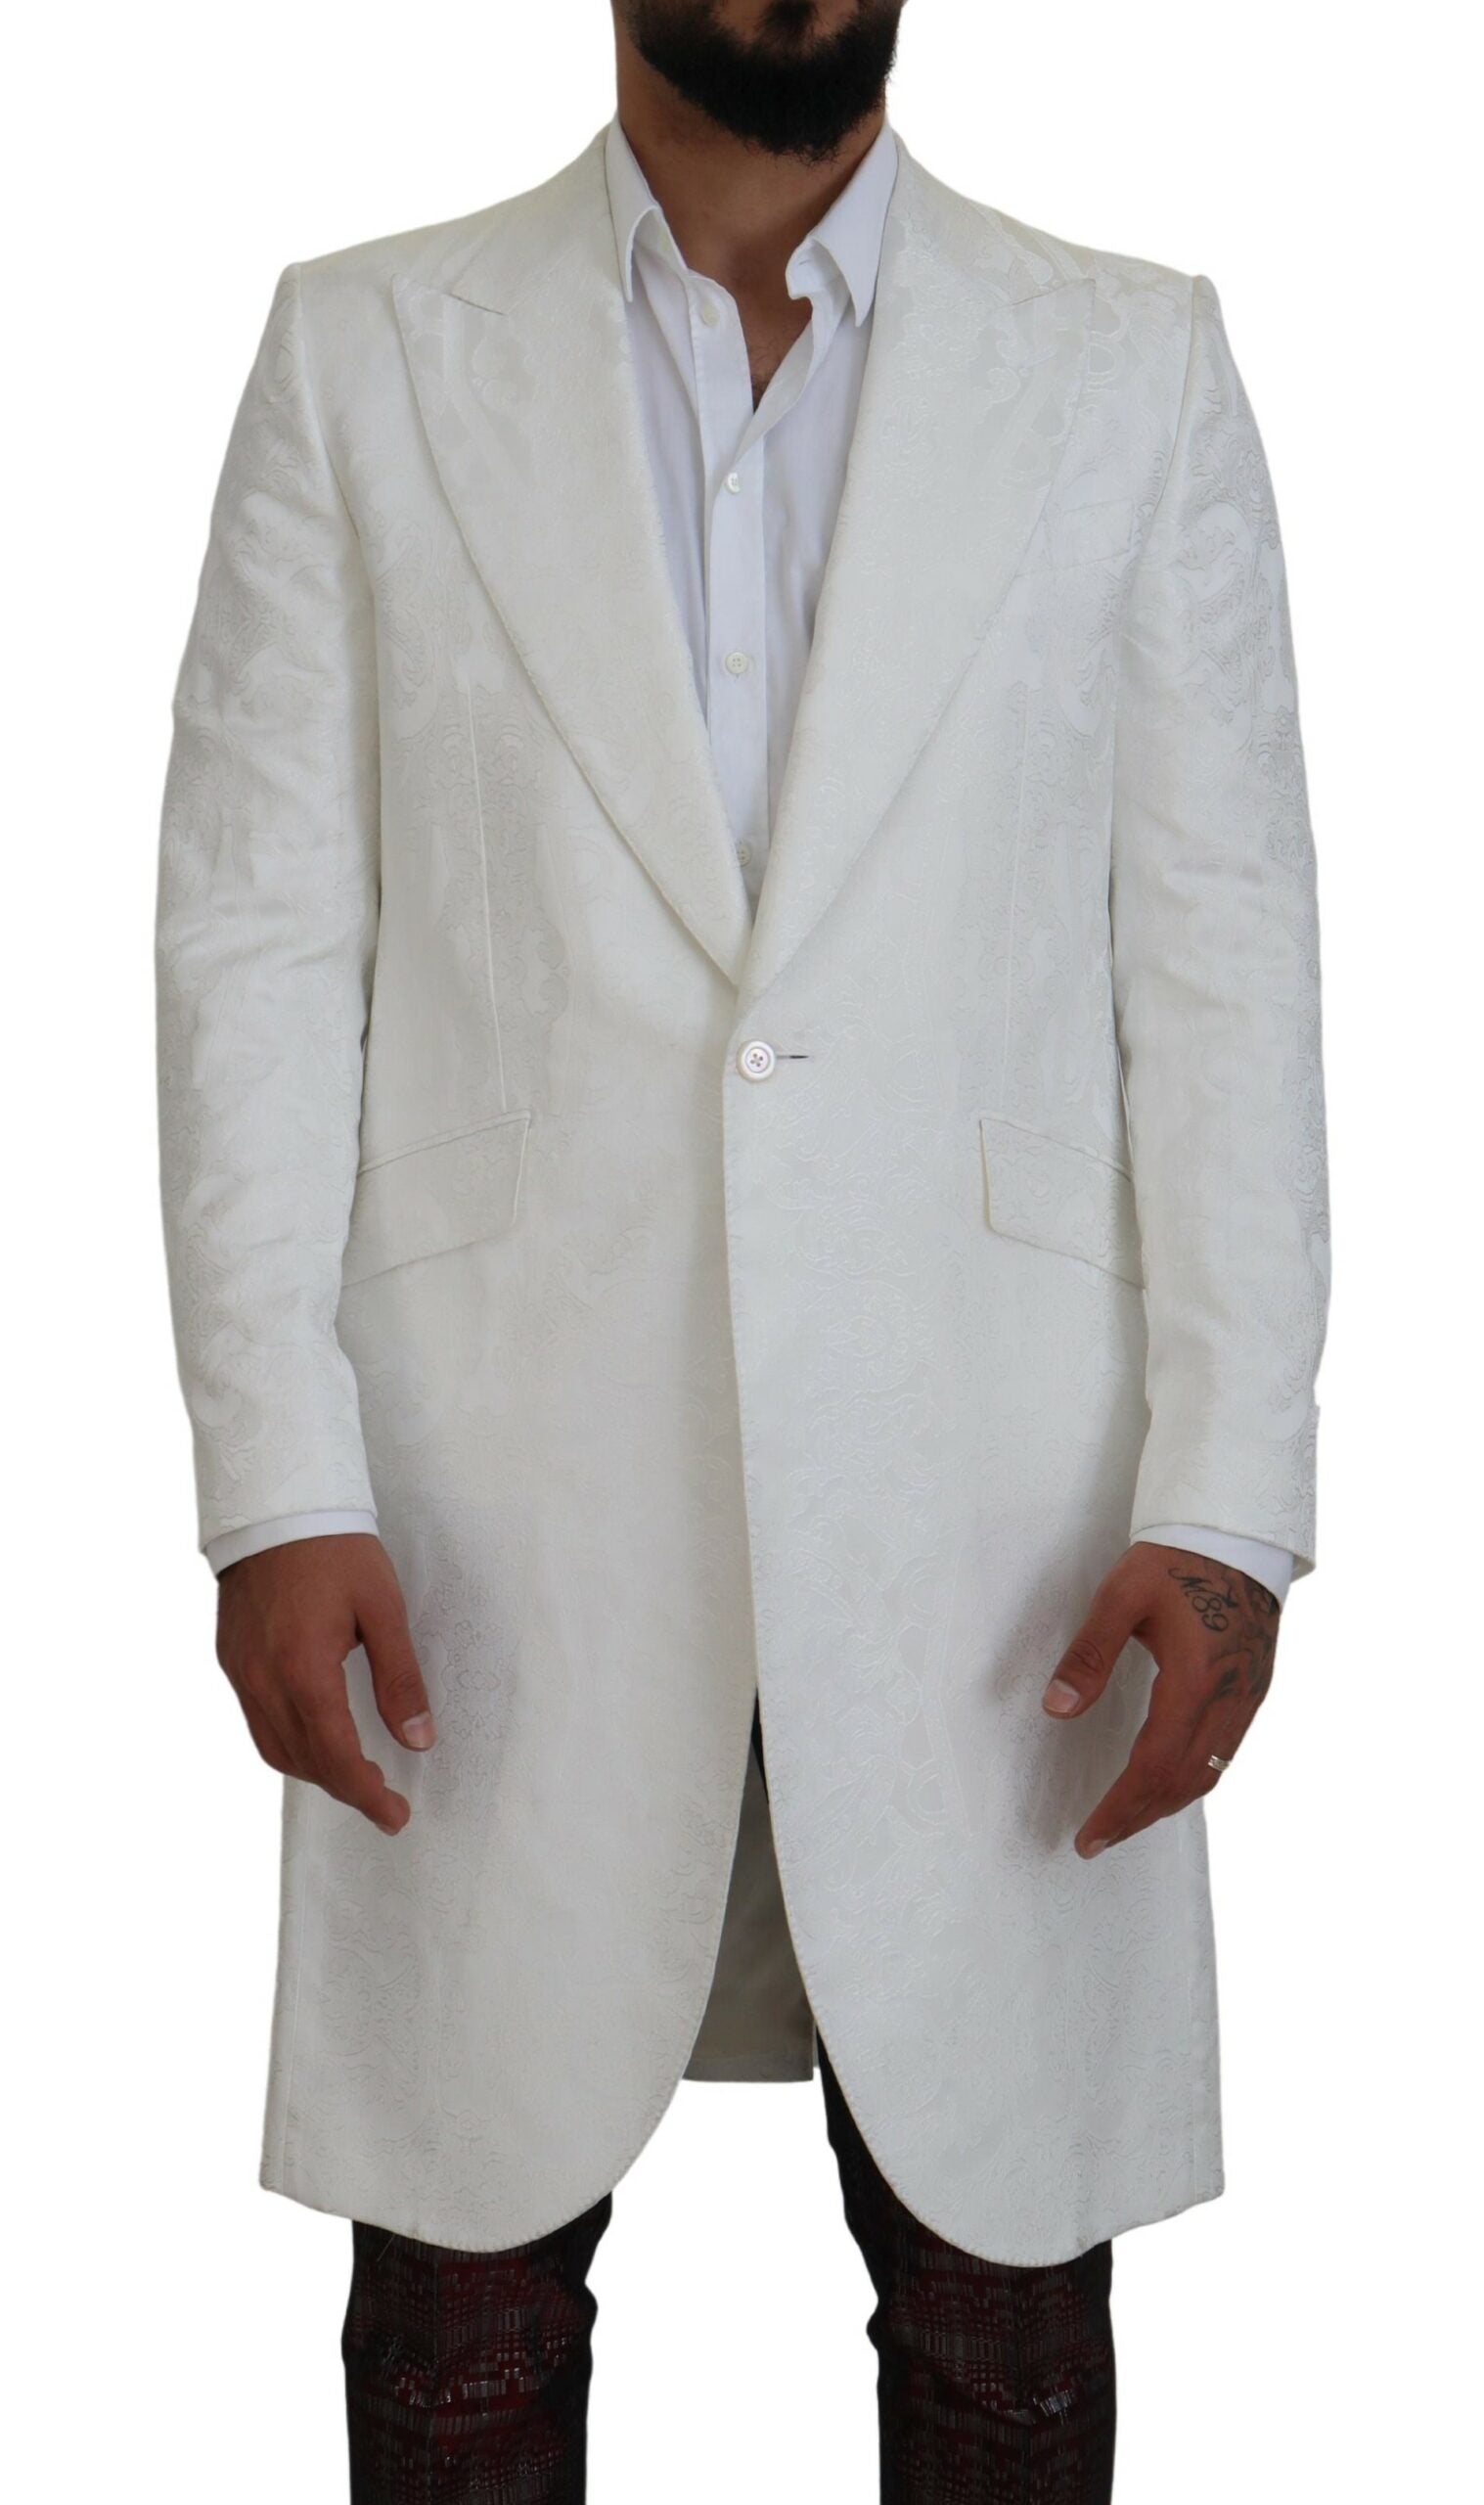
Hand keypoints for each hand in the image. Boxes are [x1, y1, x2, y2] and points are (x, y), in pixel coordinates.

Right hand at [216, 1534, 433, 1834]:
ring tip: (356, 1775)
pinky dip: (289, 1745)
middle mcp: (263, 1681)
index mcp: (304, 1670)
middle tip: (385, 1801)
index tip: (395, 1816)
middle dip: (346, 1789)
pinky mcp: (231, 1660)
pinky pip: (257, 1723)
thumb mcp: (383, 1609)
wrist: (275, 1505)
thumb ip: (400, 1679)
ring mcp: (240, 1673)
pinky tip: (316, 1738)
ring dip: (316, 1772)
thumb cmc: (335, 1549)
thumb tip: (419, 1739)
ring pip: (275, 1749)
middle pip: (305, 1762)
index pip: (336, 1757)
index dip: (367, 1795)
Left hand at [1042, 1542, 1279, 1857]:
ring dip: (1165, 1804)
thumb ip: (1089, 1654)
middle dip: (1138, 1817)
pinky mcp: (1253, 1693)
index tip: (1089, 1836)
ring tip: (1126, 1820)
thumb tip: (1056, 1709)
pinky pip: (1224, 1755)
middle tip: (1097, 1841)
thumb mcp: (1122, 1597)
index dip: (1121, 1807)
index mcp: (1194, 1682)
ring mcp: (1246, 1700)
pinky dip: (1192, 1780)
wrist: (1239, 1537)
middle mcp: (1227, 1701)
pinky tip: (1168, 1783)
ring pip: (1208, 1774)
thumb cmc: (1176, 1561)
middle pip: (1182, 1782)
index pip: (1154, 1766)